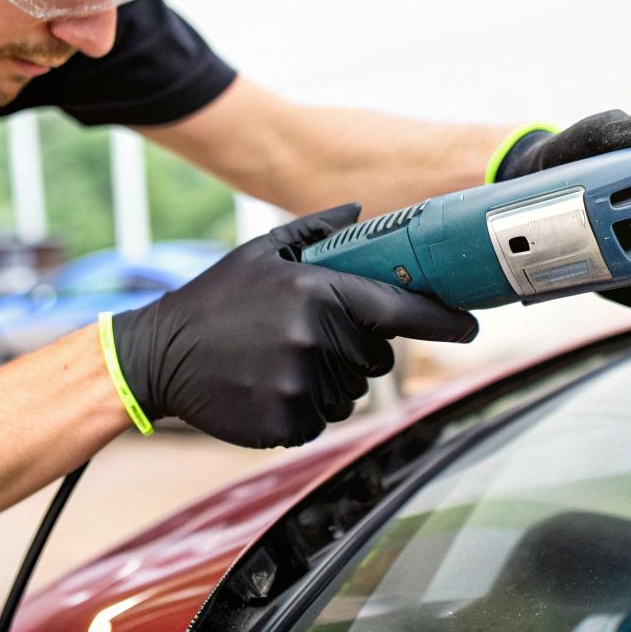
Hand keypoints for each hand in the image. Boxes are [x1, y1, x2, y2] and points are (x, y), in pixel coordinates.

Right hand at [109, 205, 478, 447]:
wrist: (160, 356)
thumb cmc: (215, 300)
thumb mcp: (261, 252)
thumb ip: (316, 231)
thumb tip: (358, 210)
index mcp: (316, 292)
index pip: (397, 308)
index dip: (441, 319)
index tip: (470, 324)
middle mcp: (315, 338)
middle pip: (375, 358)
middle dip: (354, 351)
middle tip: (305, 339)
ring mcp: (301, 384)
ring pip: (350, 393)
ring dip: (328, 381)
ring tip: (278, 361)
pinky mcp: (286, 421)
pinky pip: (320, 420)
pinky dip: (303, 408)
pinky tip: (267, 386)